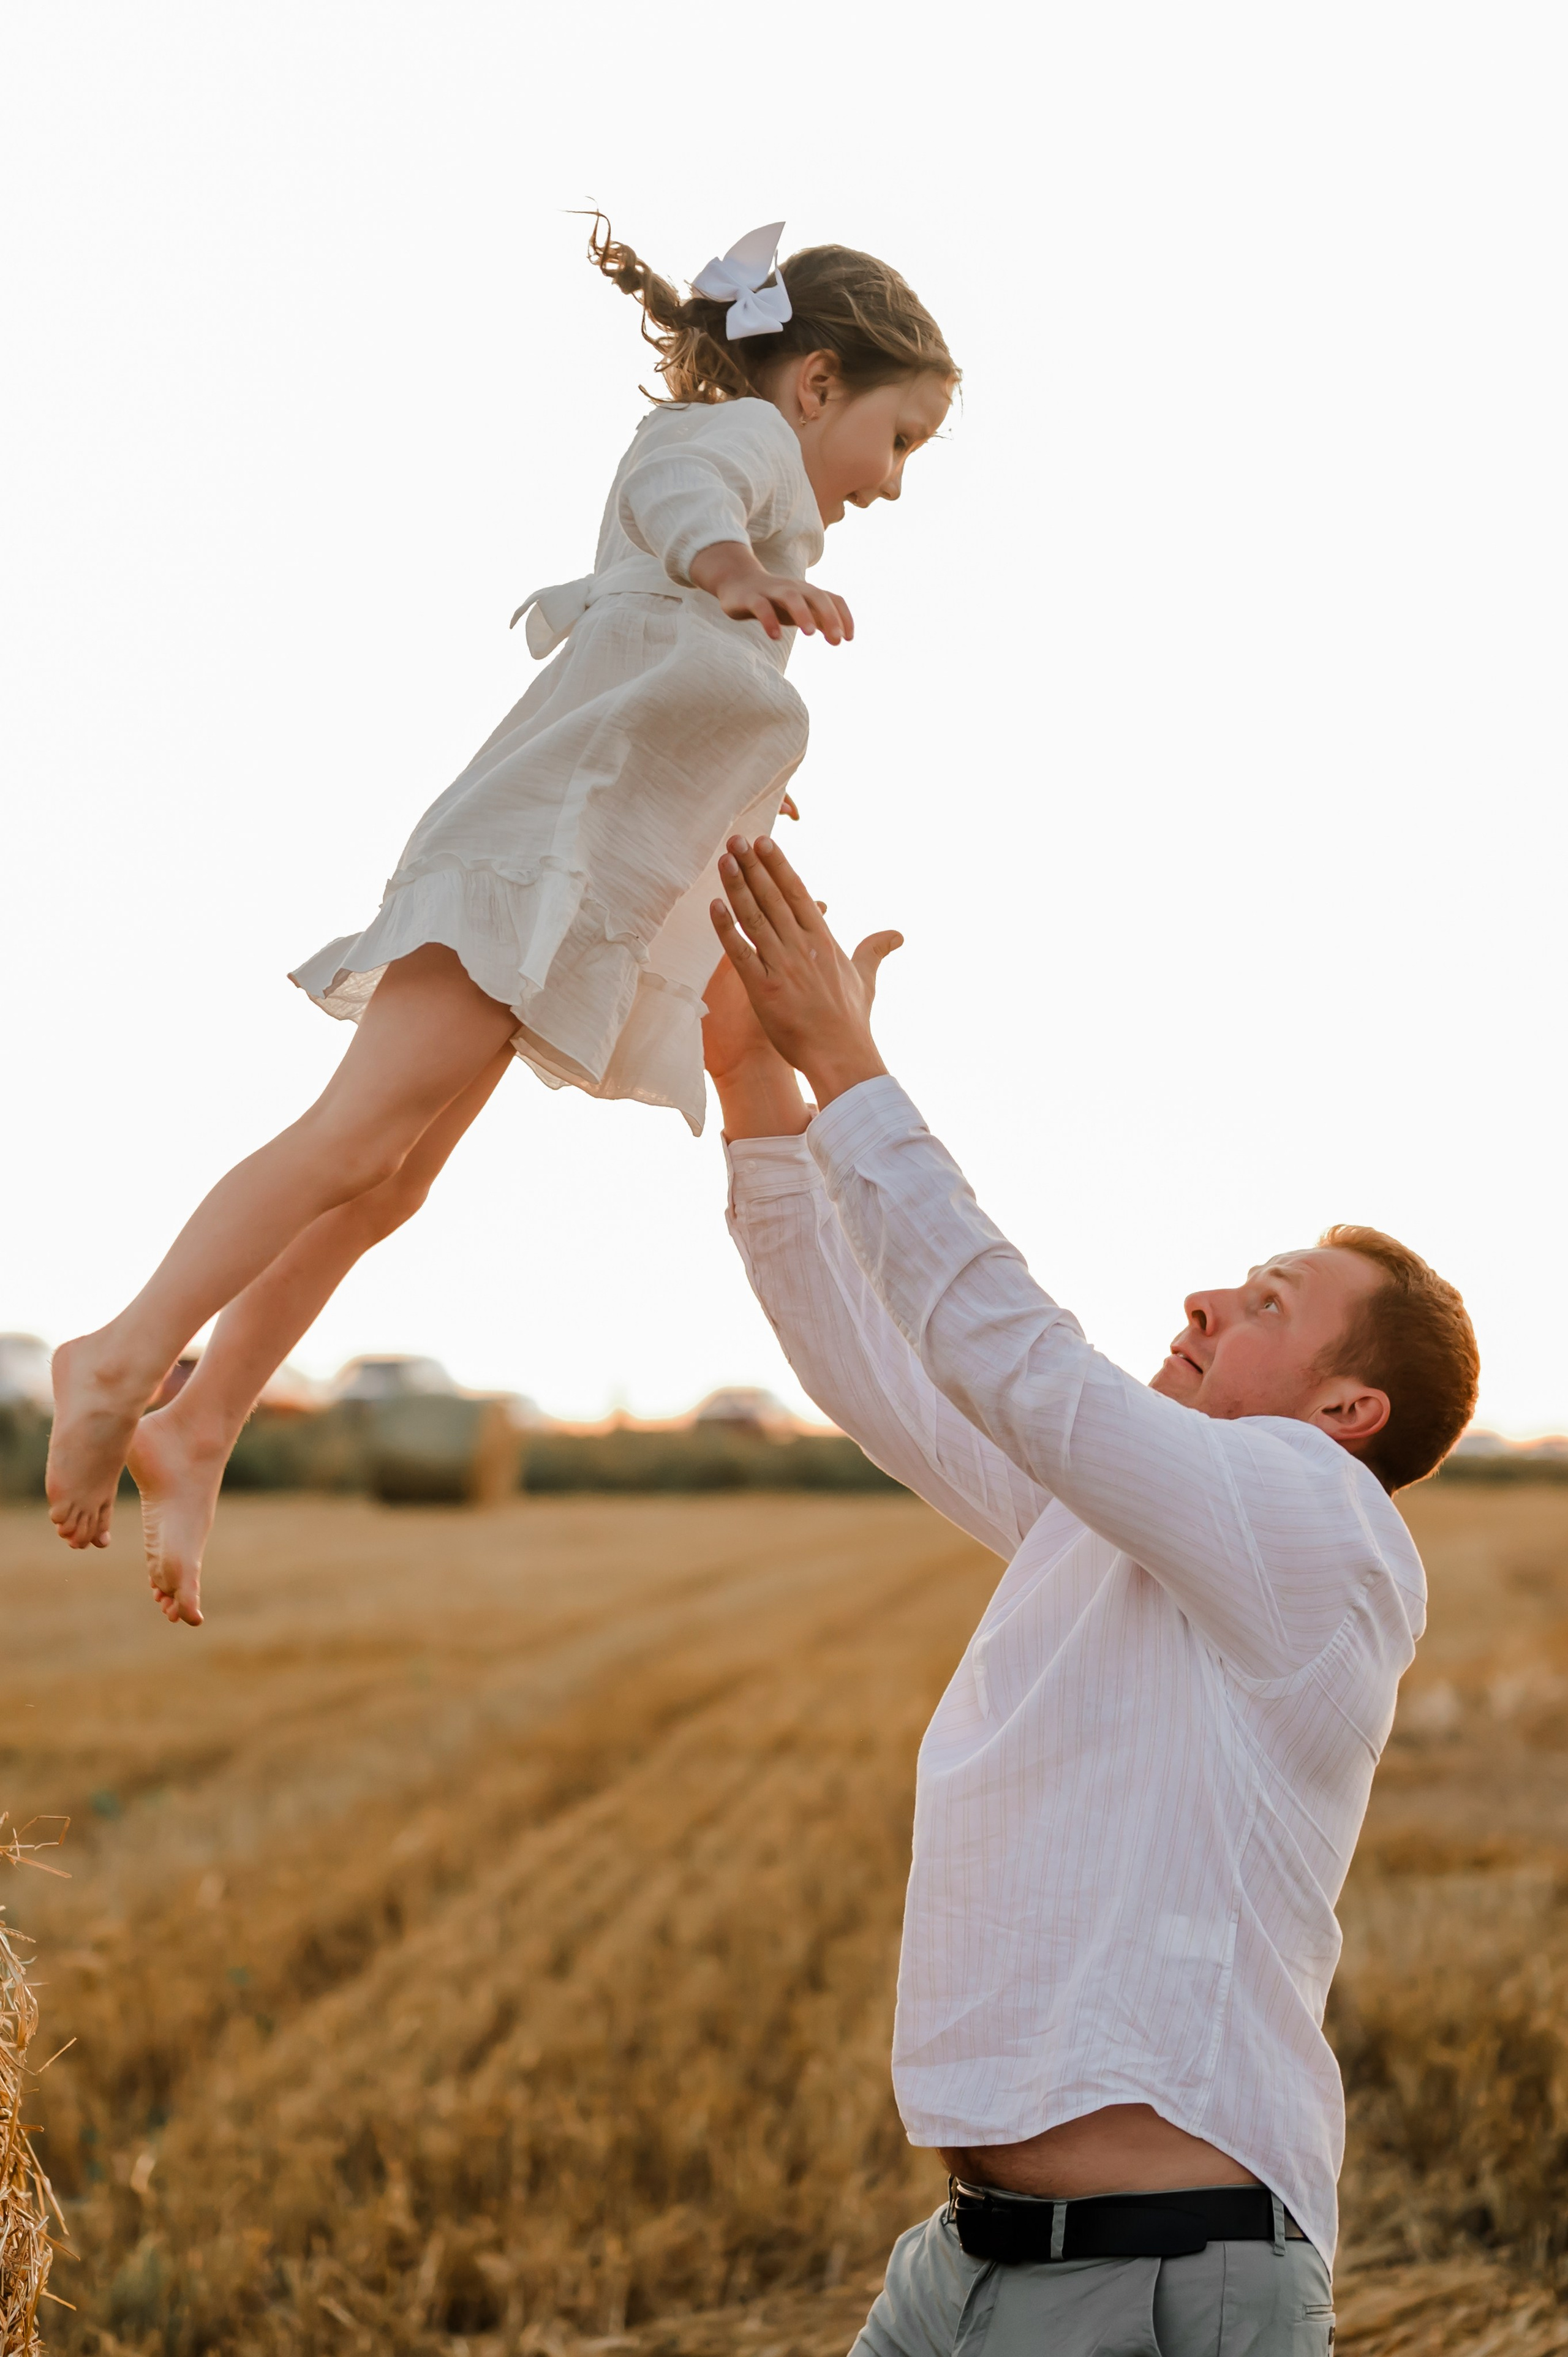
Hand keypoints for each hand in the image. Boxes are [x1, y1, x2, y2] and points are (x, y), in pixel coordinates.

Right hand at [688, 541, 853, 644]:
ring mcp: (771, 591)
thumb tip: (841, 636)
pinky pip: (762, 607)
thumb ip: (819, 619)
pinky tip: (776, 637)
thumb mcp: (799, 609)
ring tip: (809, 633)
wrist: (737, 580)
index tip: (848, 639)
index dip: (844, 617)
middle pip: (816, 596)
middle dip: (829, 616)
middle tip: (836, 640)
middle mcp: (793, 588)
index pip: (832, 599)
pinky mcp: (750, 597)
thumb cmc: (774, 600)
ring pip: (791, 598)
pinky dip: (770, 620)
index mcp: (807, 592)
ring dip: (803, 613)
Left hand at [710, 836, 901, 1108]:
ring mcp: (783, 966)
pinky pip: (740, 953)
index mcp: (823, 940)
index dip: (778, 866)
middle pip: (773, 897)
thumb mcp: (865, 979)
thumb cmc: (851, 1021)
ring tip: (724, 860)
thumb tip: (897, 935)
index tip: (764, 843)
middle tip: (735, 839)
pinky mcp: (764, 989)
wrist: (841, 1056)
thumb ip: (874, 951)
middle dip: (753, 866)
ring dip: (737, 886)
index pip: (797, 893)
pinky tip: (714, 906)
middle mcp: (802, 947)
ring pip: (755, 917)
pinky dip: (726, 929)